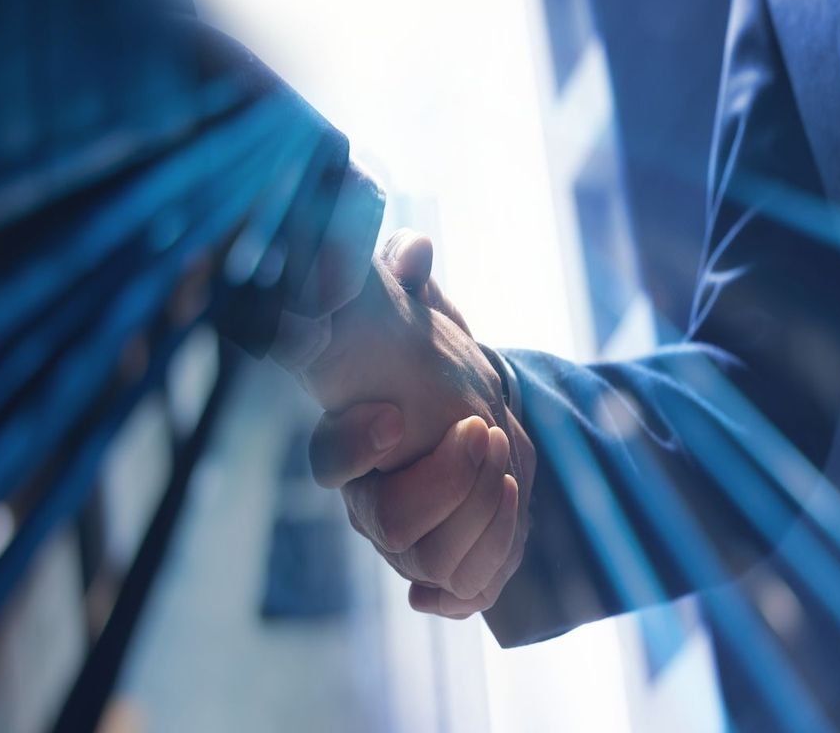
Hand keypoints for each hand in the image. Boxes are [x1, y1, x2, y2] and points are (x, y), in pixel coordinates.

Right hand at [307, 230, 534, 615]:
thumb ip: (399, 276)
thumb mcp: (412, 311)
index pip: (330, 461)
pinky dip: (489, 565)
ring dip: (484, 515)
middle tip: (484, 430)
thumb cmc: (430, 362)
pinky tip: (505, 511)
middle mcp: (371, 501)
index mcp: (351, 443)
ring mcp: (409, 540)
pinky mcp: (449, 562)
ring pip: (434, 563)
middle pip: (391, 528)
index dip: (356, 446)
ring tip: (508, 463)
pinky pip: (464, 592)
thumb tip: (414, 247)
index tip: (395, 415)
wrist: (471, 412)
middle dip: (450, 481)